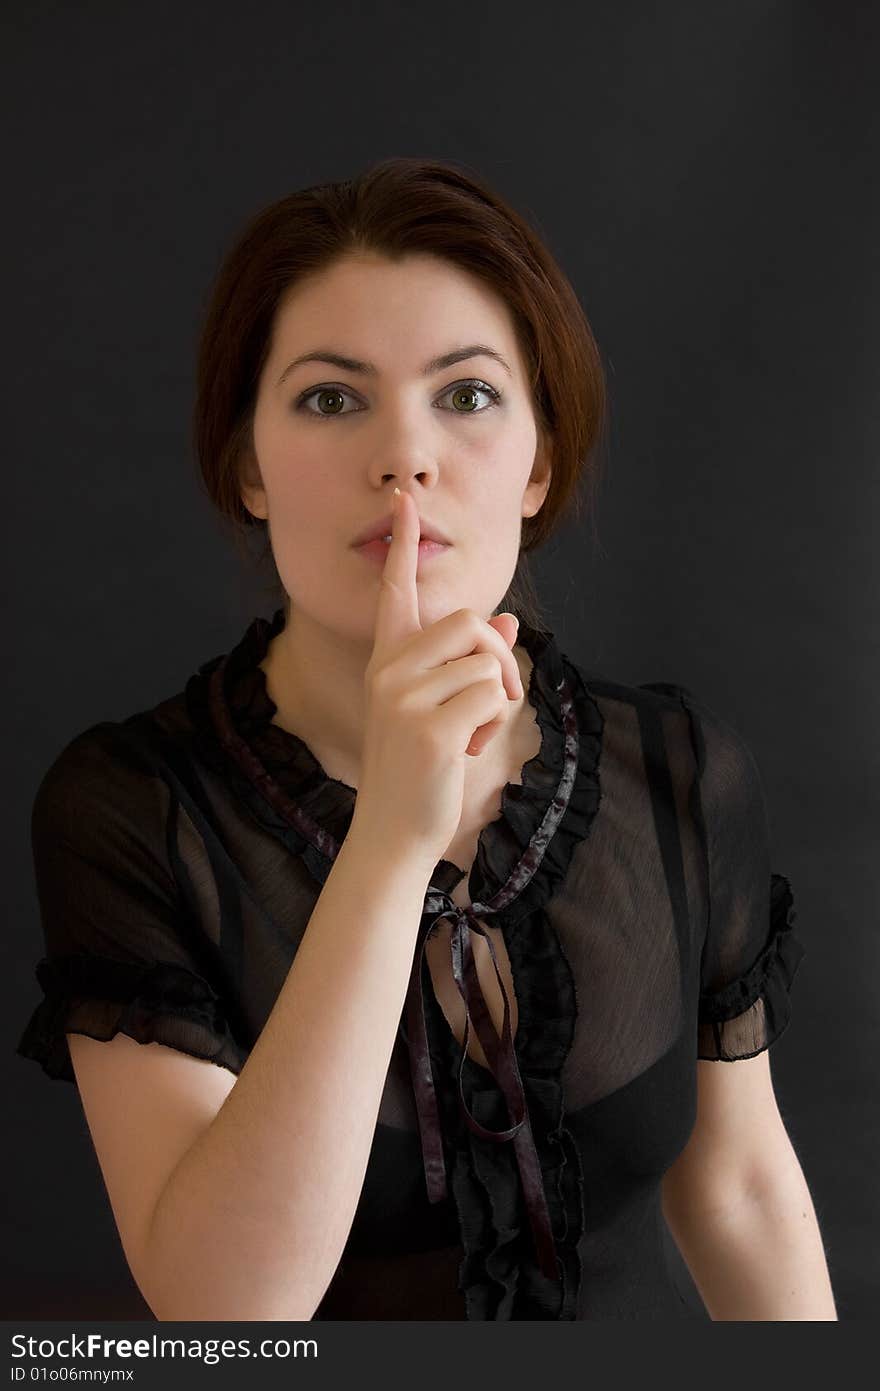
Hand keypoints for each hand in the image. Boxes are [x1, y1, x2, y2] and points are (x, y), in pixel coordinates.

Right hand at [350, 487, 522, 869]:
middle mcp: (388, 671)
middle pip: (469, 622)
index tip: (405, 501)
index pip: (395, 592)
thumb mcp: (441, 708)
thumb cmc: (418, 770)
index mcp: (387, 662)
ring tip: (467, 735)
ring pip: (488, 663)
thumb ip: (469, 663)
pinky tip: (465, 751)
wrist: (393, 833)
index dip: (402, 545)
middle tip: (493, 699)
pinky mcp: (430, 729)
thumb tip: (506, 619)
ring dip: (497, 700)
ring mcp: (405, 699)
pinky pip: (492, 696)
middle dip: (499, 656)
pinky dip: (494, 724)